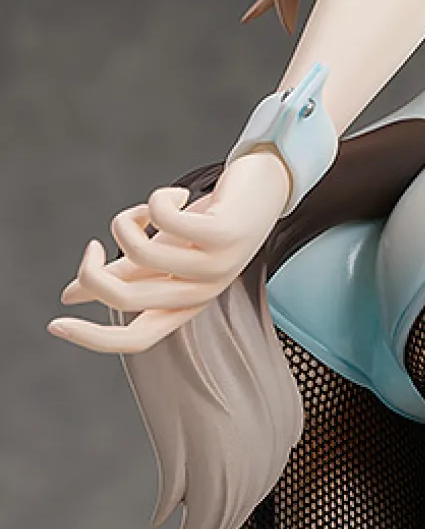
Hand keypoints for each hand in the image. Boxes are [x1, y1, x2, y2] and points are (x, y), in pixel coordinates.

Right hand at [47, 149, 291, 353]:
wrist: (265, 188)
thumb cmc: (210, 224)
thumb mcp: (162, 252)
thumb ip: (123, 274)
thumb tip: (73, 294)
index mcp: (186, 305)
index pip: (137, 340)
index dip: (94, 339)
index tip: (56, 324)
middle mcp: (202, 293)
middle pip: (126, 299)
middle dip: (90, 272)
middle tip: (92, 247)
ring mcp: (216, 266)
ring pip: (138, 253)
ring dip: (126, 223)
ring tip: (148, 210)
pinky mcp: (223, 234)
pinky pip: (162, 219)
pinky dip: (154, 200)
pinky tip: (174, 195)